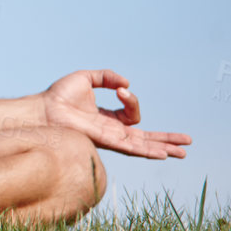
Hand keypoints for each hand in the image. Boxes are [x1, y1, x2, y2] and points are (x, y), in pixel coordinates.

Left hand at [40, 69, 191, 159]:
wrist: (44, 109)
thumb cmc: (58, 95)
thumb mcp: (86, 78)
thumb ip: (107, 76)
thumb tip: (126, 83)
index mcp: (107, 118)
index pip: (131, 114)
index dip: (131, 99)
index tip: (120, 88)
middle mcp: (110, 131)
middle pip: (145, 138)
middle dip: (166, 139)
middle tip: (187, 142)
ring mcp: (109, 138)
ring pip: (143, 146)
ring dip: (164, 147)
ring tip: (184, 152)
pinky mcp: (105, 141)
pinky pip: (131, 148)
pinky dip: (148, 150)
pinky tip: (163, 153)